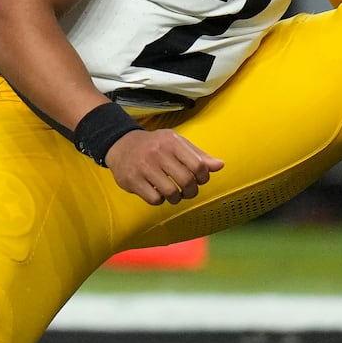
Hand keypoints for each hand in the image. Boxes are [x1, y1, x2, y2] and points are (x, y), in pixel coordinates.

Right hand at [105, 129, 223, 205]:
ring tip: (173, 194)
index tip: (199, 180)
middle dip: (191, 191)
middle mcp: (157, 153)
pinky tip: (157, 192)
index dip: (203, 178)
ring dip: (176, 198)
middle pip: (186, 181)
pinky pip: (155, 199)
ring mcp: (143, 167)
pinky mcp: (132, 180)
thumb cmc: (155, 145)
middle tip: (188, 191)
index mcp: (171, 142)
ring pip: (171, 193)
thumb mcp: (176, 143)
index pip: (198, 165)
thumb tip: (220, 165)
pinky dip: (160, 200)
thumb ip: (198, 155)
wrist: (121, 144)